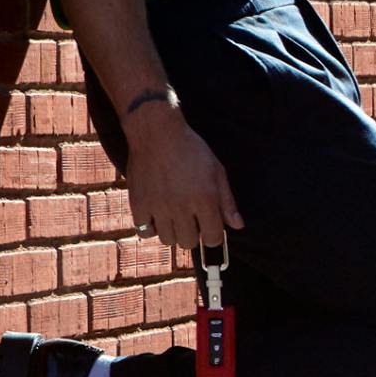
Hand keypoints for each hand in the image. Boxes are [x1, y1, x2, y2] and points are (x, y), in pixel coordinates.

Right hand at [123, 102, 244, 251]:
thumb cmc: (191, 150)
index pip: (213, 238)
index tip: (210, 230)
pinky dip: (150, 228)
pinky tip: (156, 216)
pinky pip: (144, 231)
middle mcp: (182, 207)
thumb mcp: (217, 172)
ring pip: (167, 240)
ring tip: (174, 218)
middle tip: (191, 222)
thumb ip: (227, 201)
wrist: (157, 134)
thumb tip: (237, 226)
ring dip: (173, 233)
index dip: (214, 237)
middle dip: (193, 236)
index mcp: (205, 200)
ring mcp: (158, 207)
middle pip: (189, 243)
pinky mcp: (138, 203)